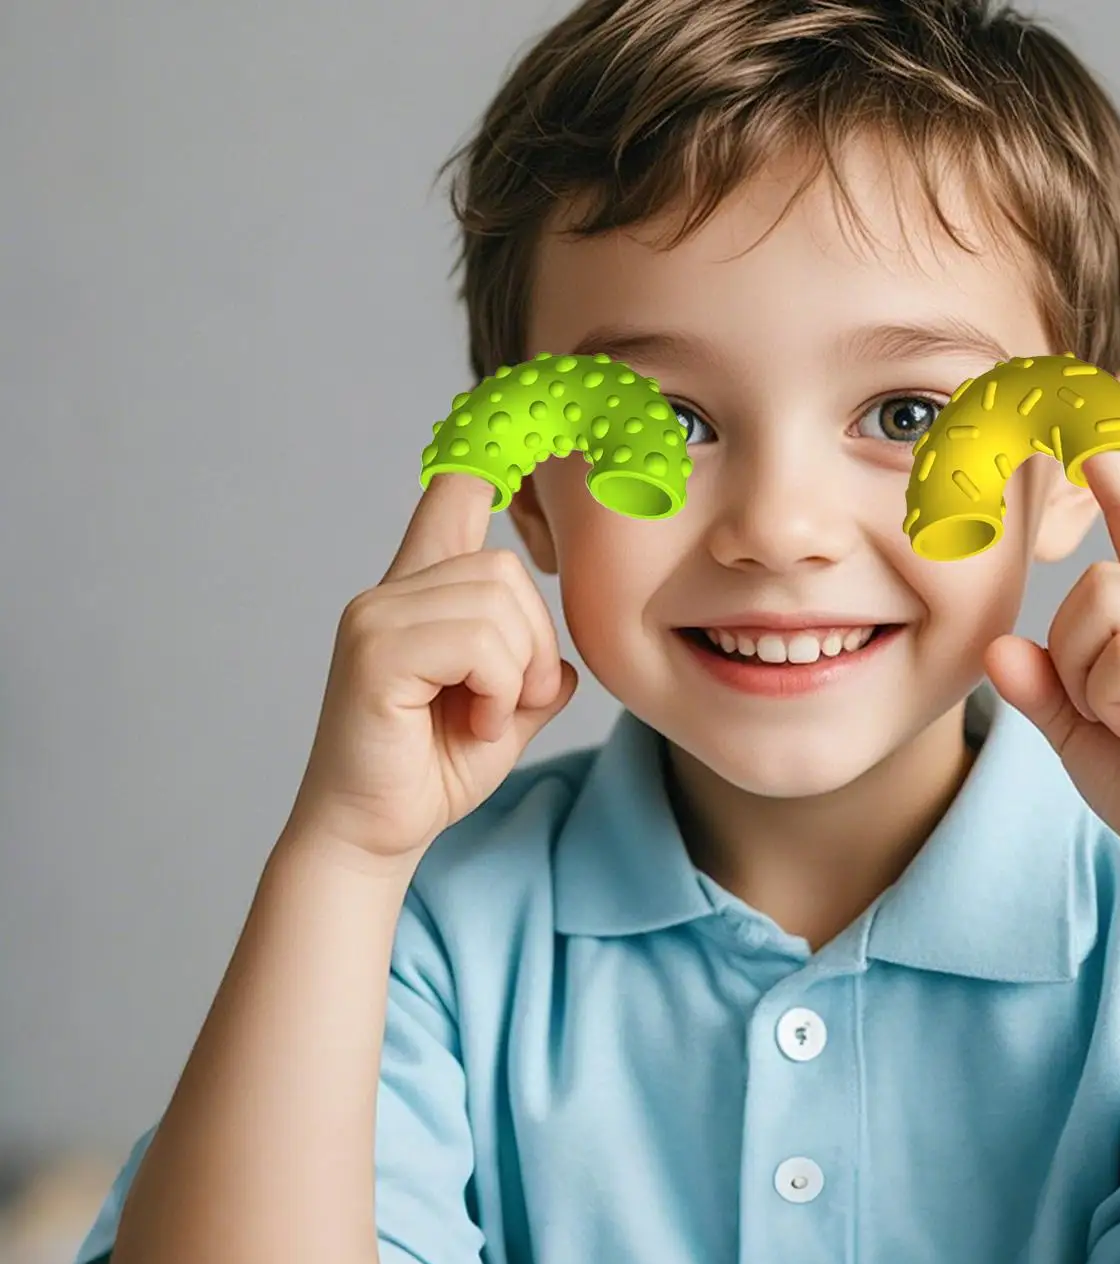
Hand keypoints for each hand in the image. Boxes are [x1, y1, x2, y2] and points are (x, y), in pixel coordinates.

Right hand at [286, 472, 577, 868]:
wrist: (373, 834)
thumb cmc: (432, 772)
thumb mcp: (504, 716)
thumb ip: (533, 674)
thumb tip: (562, 665)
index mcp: (423, 594)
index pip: (454, 496)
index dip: (488, 444)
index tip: (521, 389)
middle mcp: (392, 590)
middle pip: (509, 572)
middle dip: (532, 648)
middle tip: (500, 705)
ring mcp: (377, 614)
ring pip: (500, 607)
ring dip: (514, 676)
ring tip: (478, 717)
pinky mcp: (375, 648)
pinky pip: (477, 641)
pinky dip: (494, 689)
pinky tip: (465, 721)